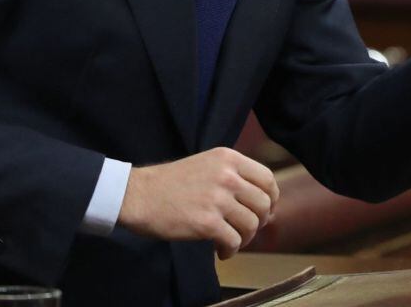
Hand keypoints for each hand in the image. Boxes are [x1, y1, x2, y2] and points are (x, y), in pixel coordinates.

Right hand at [117, 147, 278, 259]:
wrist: (138, 194)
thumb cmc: (171, 183)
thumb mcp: (207, 164)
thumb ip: (233, 176)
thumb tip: (263, 203)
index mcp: (228, 158)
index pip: (267, 178)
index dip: (271, 198)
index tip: (265, 211)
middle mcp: (227, 175)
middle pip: (264, 203)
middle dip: (259, 222)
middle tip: (245, 230)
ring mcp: (217, 198)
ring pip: (251, 224)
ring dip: (245, 238)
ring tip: (230, 241)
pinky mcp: (206, 222)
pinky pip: (234, 241)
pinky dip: (231, 250)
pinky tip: (221, 251)